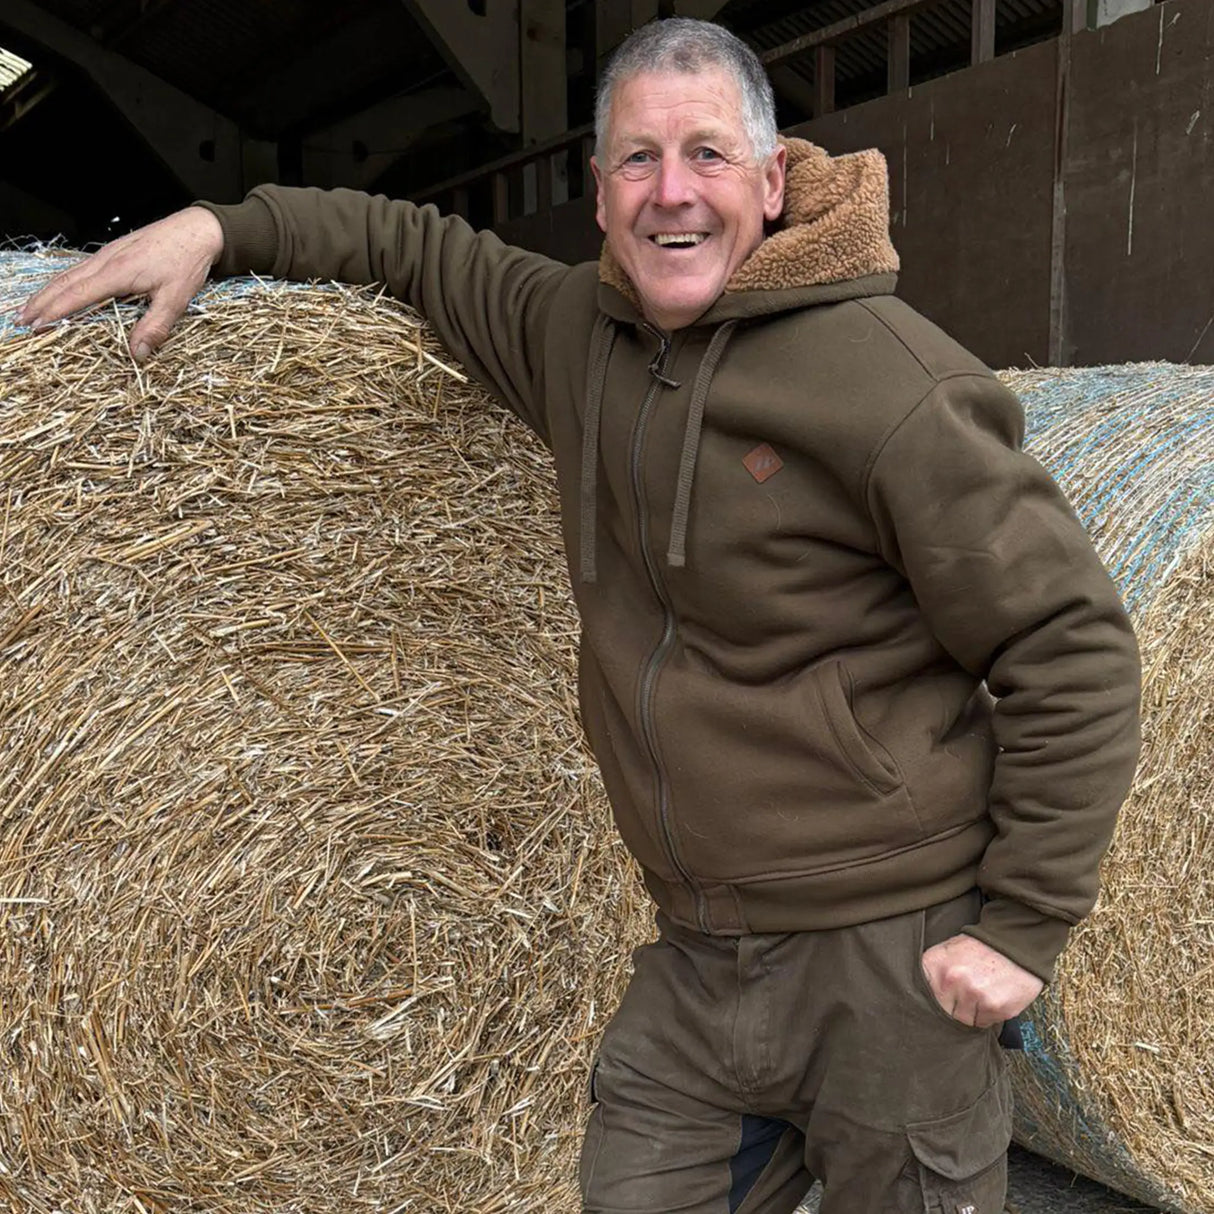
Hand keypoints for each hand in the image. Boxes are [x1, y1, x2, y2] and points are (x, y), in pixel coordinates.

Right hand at [19, 207, 224, 361]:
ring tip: (31, 308)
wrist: (197, 231)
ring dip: (47, 291)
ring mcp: (108, 254)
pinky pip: (80, 268)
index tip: (37, 326)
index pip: (77, 295)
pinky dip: (63, 281)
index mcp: (117, 273)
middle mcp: (106, 261)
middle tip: (21, 322)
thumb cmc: (187, 262)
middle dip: (41, 302)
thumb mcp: (176, 299)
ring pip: (69, 274)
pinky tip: (60, 289)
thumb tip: (137, 353)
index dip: (54, 312)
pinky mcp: (114, 252)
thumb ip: (155, 327)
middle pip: (64, 283)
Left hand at [921, 933, 1043, 1027]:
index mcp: (935, 965)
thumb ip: (931, 973)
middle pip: (941, 1012)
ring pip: (962, 1020)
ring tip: (979, 993)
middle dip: (950, 1007)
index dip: (928, 1002)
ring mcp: (974, 994)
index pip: (920, 997)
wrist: (1014, 942)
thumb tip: (916, 996)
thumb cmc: (978, 948)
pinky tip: (991, 997)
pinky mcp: (995, 1007)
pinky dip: (986, 1015)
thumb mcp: (947, 951)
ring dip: (970, 1012)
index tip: (935, 1002)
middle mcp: (952, 979)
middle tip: (962, 995)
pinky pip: (982, 1024)